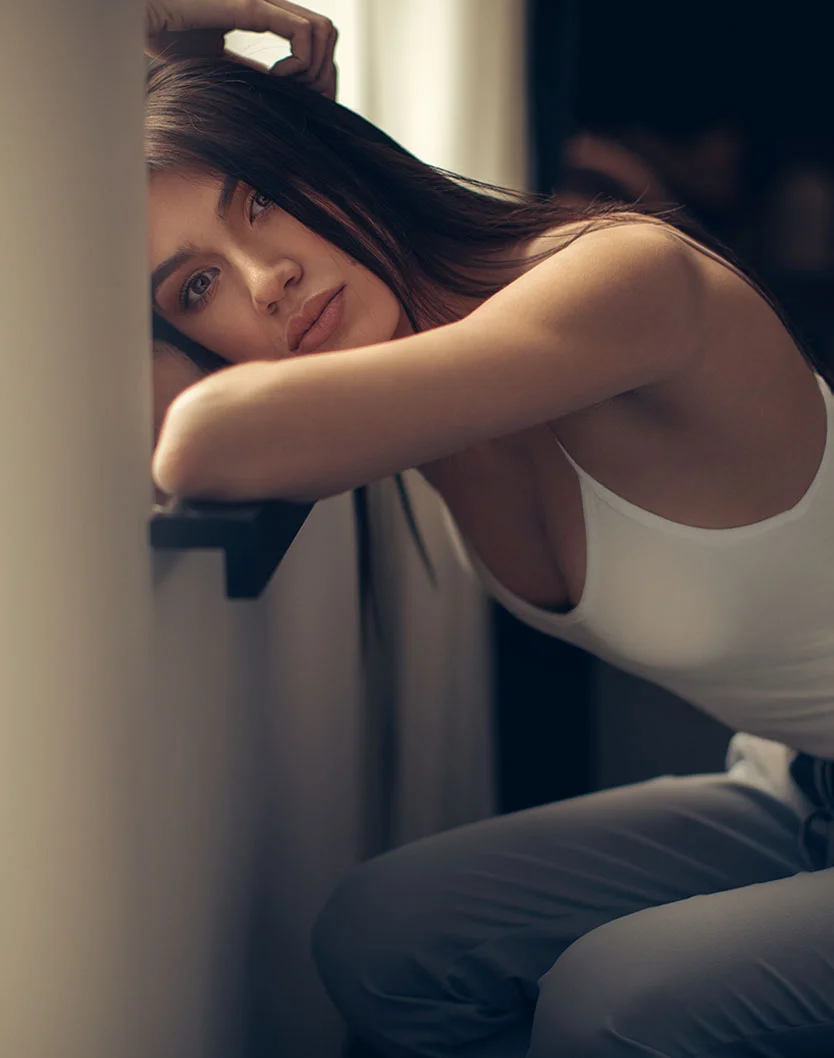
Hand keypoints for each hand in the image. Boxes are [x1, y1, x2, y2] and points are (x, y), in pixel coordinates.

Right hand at [145, 0, 337, 98]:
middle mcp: (269, 3)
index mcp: (263, 13)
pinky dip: (298, 65)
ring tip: (285, 86)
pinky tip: (275, 78)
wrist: (141, 17)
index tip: (298, 98)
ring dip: (313, 68)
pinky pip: (302, 34)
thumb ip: (250, 71)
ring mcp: (262, 1)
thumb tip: (276, 91)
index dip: (318, 75)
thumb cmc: (168, 37)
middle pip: (328, 34)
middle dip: (323, 74)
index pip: (314, 38)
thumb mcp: (220, 62)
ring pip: (323, 31)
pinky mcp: (252, 6)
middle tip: (298, 97)